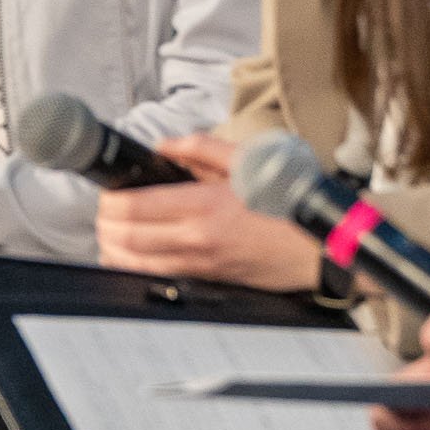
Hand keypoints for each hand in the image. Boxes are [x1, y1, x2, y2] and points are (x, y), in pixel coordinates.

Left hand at [94, 134, 320, 290]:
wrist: (325, 245)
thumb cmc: (288, 201)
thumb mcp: (245, 160)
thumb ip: (199, 148)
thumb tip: (164, 146)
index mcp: (204, 206)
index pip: (136, 207)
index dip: (110, 201)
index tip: (107, 192)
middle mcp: (199, 239)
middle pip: (128, 238)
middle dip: (105, 225)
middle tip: (104, 211)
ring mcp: (204, 266)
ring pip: (138, 264)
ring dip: (114, 249)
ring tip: (109, 234)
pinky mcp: (212, 282)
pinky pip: (161, 279)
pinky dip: (137, 270)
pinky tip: (131, 258)